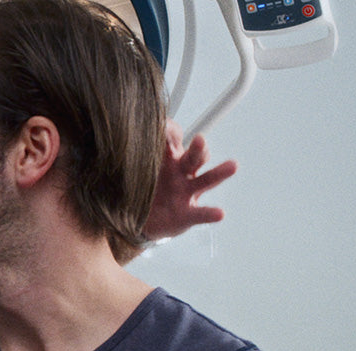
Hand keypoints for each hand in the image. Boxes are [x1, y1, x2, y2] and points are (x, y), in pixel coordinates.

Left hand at [143, 120, 236, 240]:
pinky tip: (219, 213)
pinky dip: (210, 213)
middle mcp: (181, 172)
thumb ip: (133, 151)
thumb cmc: (142, 187)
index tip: (161, 127)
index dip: (171, 132)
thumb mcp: (135, 167)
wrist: (139, 219)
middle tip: (200, 140)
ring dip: (220, 172)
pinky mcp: (187, 215)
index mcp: (168, 158)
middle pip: (194, 156)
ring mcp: (186, 193)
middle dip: (198, 148)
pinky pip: (200, 213)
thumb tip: (122, 132)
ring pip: (206, 180)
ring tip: (233, 165)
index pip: (174, 140)